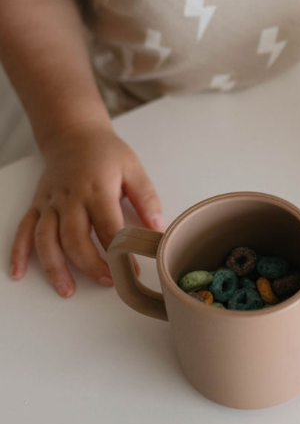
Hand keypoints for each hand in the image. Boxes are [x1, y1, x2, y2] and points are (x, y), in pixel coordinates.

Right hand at [9, 123, 162, 297]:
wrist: (74, 133)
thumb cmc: (106, 153)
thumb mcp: (133, 168)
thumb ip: (146, 198)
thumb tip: (157, 228)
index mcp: (97, 188)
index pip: (108, 226)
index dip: (120, 251)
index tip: (134, 270)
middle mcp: (70, 197)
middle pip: (74, 238)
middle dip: (90, 264)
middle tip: (107, 281)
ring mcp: (50, 202)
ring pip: (46, 238)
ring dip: (55, 267)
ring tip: (67, 290)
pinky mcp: (37, 205)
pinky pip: (24, 229)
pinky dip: (18, 252)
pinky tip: (18, 273)